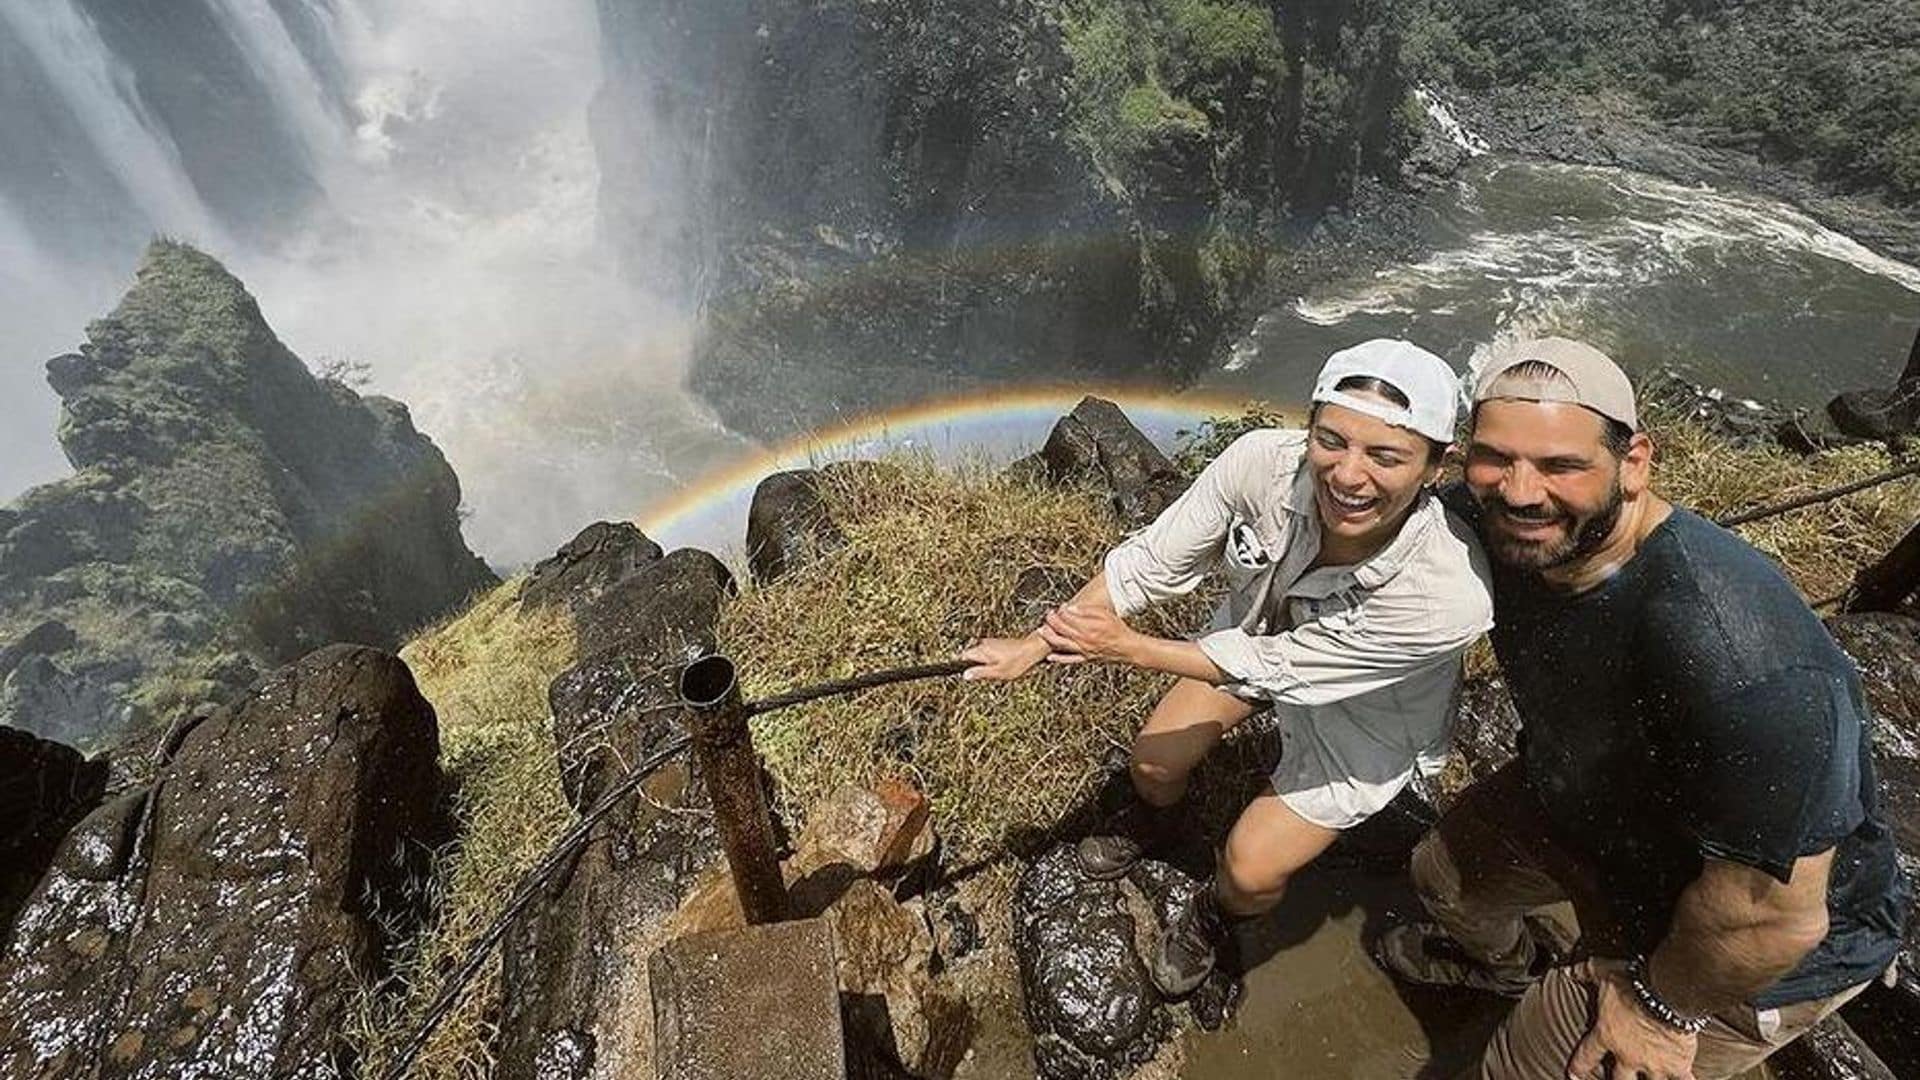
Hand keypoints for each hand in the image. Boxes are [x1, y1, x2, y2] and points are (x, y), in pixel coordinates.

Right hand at [959, 636, 1047, 680]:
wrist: (1034, 649)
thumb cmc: (1018, 661)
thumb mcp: (999, 672)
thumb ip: (980, 673)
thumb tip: (965, 675)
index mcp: (982, 650)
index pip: (962, 656)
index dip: (960, 665)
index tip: (962, 673)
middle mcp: (984, 644)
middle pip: (971, 657)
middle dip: (976, 667)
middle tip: (989, 675)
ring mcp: (991, 643)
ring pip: (981, 656)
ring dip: (986, 665)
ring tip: (1000, 671)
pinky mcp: (998, 644)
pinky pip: (989, 654)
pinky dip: (993, 661)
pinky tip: (1005, 666)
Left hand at [1038, 604, 1141, 665]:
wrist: (1128, 648)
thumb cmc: (1118, 629)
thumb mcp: (1104, 614)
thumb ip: (1087, 610)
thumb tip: (1070, 608)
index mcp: (1088, 627)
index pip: (1067, 617)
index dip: (1061, 611)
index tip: (1060, 607)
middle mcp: (1083, 640)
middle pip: (1061, 629)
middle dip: (1052, 620)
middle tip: (1048, 615)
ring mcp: (1083, 650)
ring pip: (1061, 644)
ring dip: (1049, 637)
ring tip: (1042, 630)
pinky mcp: (1085, 659)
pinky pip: (1069, 660)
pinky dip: (1058, 658)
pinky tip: (1050, 657)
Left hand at [1568, 960, 1699, 1079]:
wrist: (1666, 993)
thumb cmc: (1632, 983)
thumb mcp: (1603, 972)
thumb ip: (1585, 972)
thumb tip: (1568, 971)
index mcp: (1608, 1034)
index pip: (1588, 1054)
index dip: (1580, 1066)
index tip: (1574, 1075)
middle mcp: (1628, 1054)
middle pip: (1620, 1079)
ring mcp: (1653, 1063)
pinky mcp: (1678, 1065)